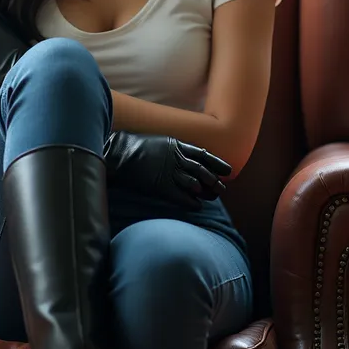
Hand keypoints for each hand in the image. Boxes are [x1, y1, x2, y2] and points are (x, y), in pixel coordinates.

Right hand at [103, 131, 230, 209]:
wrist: (120, 153)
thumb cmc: (137, 146)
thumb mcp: (160, 142)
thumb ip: (174, 148)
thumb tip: (186, 155)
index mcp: (177, 145)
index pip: (204, 155)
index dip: (217, 163)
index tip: (228, 170)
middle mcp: (176, 158)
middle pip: (202, 170)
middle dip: (214, 180)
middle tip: (222, 188)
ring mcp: (169, 172)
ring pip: (195, 184)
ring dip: (206, 192)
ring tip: (213, 197)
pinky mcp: (161, 186)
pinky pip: (181, 197)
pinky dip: (192, 202)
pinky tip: (198, 207)